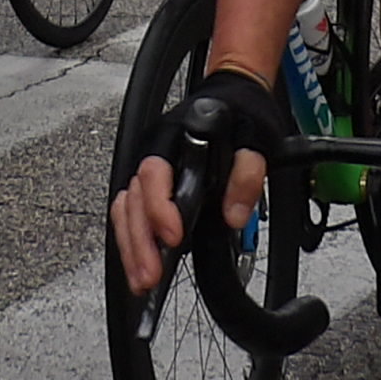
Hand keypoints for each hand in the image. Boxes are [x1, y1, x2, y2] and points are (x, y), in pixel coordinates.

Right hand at [110, 65, 292, 295]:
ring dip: (131, 248)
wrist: (234, 98)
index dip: (159, 207)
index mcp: (173, 137)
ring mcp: (147, 171)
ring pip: (124, 211)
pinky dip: (131, 242)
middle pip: (131, 200)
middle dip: (139, 242)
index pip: (154, 173)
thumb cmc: (241, 118)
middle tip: (150, 275)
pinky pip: (129, 215)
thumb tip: (234, 214)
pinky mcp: (149, 188)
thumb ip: (247, 176)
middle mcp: (153, 154)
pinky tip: (139, 267)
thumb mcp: (256, 141)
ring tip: (142, 281)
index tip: (174, 236)